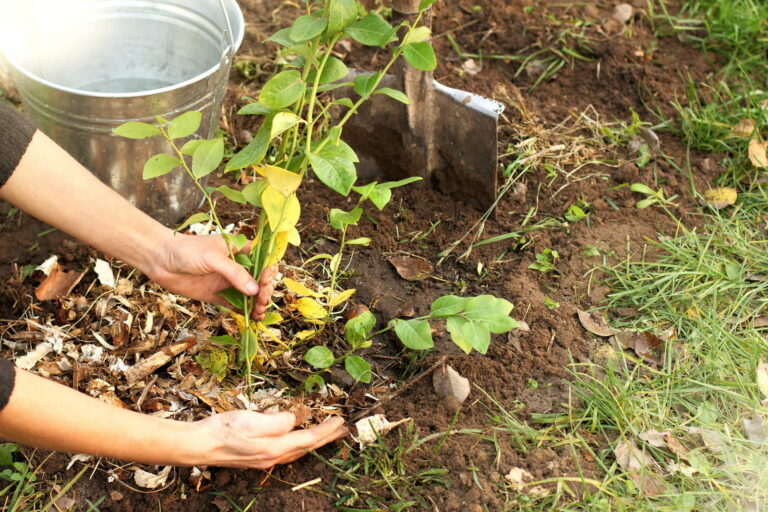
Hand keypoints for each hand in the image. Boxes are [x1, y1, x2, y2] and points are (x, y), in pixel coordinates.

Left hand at [147, 233, 277, 319]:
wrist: (159, 260)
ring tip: (258, 313)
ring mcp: (229, 282)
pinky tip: (252, 318)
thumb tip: (254, 290)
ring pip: (251, 295)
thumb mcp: (212, 258)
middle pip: (260, 280)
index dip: (268, 272)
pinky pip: (237, 305)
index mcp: (240, 250)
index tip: (265, 281)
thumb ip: (234, 273)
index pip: (263, 260)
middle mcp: (238, 266)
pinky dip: (246, 312)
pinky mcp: (219, 296)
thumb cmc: (186, 250)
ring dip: (258, 304)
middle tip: (261, 301)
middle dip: (264, 291)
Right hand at [193, 411, 347, 468]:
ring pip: (298, 451)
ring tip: (328, 433)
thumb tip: (295, 420)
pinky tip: (299, 440)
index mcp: (274, 448)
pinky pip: (288, 452)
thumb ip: (277, 421)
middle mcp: (273, 457)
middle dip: (327, 438)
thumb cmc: (222, 430)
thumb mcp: (251, 419)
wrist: (199, 445)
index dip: (327, 430)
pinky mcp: (258, 457)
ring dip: (316, 442)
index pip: (309, 439)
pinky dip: (300, 444)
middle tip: (344, 430)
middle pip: (307, 448)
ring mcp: (265, 460)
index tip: (341, 421)